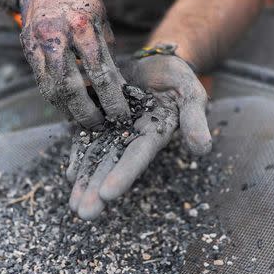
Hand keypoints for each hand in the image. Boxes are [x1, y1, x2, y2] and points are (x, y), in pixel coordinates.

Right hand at [19, 0, 129, 127]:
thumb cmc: (80, 1)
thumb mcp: (101, 19)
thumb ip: (107, 52)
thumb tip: (119, 88)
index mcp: (82, 25)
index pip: (99, 71)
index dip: (111, 98)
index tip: (122, 114)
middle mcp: (56, 35)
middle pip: (70, 86)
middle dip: (87, 111)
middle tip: (102, 125)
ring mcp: (37, 43)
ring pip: (51, 88)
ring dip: (68, 110)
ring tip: (85, 121)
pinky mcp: (26, 50)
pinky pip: (41, 81)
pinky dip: (56, 98)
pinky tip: (69, 107)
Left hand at [67, 52, 211, 219]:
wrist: (156, 60)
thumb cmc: (177, 78)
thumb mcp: (191, 94)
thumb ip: (195, 120)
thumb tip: (203, 148)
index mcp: (154, 133)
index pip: (137, 156)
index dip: (123, 174)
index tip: (108, 195)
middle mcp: (132, 136)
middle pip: (113, 164)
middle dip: (98, 188)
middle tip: (83, 213)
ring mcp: (114, 128)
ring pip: (97, 157)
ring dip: (85, 181)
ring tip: (74, 205)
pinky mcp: (100, 117)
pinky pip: (86, 138)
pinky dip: (79, 156)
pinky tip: (70, 174)